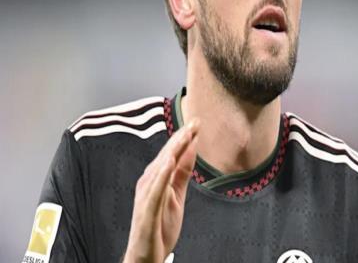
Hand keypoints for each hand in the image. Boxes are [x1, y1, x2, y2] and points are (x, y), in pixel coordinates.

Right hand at [123, 120, 198, 262]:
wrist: (146, 256)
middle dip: (181, 138)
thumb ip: (183, 172)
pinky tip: (168, 163)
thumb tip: (192, 148)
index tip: (197, 122)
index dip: (184, 137)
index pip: (172, 153)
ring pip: (160, 168)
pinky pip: (154, 191)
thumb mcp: (177, 194)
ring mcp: (146, 196)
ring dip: (173, 150)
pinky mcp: (146, 211)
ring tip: (185, 135)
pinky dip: (161, 175)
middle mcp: (148, 182)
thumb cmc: (160, 224)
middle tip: (195, 121)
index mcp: (156, 178)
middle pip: (166, 155)